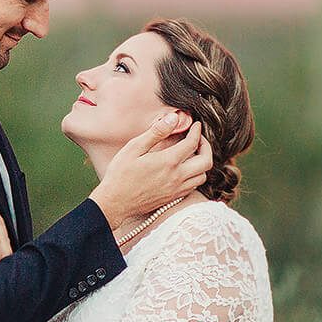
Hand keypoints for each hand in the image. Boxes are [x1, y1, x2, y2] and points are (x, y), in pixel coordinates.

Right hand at [90, 112, 213, 227]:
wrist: (115, 203)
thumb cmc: (121, 174)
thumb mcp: (134, 148)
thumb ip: (156, 133)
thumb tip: (174, 118)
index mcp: (168, 161)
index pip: (193, 143)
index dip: (197, 131)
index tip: (196, 125)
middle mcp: (177, 177)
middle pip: (206, 161)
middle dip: (206, 146)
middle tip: (198, 139)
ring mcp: (177, 189)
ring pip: (203, 176)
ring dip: (202, 163)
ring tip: (193, 153)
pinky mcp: (174, 198)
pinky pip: (194, 186)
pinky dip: (196, 175)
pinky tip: (185, 169)